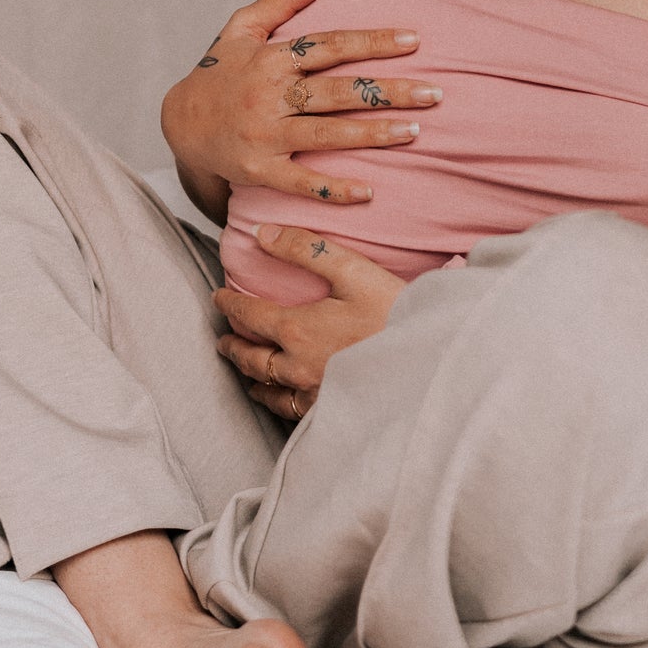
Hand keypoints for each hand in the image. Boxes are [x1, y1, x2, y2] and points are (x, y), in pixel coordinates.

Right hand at [160, 0, 438, 206]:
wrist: (180, 123)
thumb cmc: (219, 71)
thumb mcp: (242, 28)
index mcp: (272, 58)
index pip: (329, 45)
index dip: (372, 42)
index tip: (414, 41)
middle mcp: (270, 95)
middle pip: (337, 92)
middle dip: (388, 92)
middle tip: (434, 94)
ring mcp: (265, 135)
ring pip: (326, 135)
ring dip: (371, 134)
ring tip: (413, 131)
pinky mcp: (258, 170)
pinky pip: (300, 183)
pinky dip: (332, 189)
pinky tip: (367, 193)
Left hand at [213, 225, 406, 417]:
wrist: (430, 358)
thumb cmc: (393, 310)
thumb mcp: (351, 269)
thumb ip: (304, 249)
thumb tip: (262, 234)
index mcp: (296, 330)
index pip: (249, 316)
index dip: (229, 305)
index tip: (218, 298)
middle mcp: (297, 367)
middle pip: (253, 359)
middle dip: (233, 346)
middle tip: (222, 340)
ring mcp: (315, 394)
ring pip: (270, 391)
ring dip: (252, 378)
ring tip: (246, 373)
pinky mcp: (333, 411)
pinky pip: (294, 412)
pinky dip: (279, 403)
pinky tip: (283, 400)